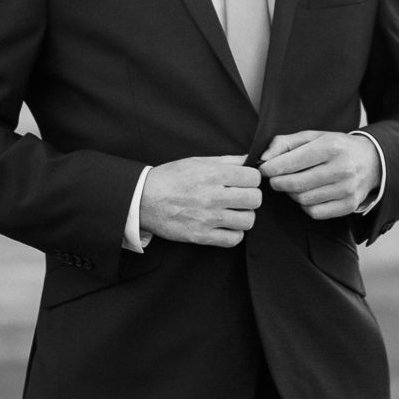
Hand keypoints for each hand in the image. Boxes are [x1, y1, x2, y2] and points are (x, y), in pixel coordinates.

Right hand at [138, 155, 261, 246]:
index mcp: (213, 174)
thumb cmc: (170, 178)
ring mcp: (207, 218)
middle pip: (255, 199)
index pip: (254, 178)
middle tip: (240, 197)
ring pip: (248, 220)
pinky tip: (226, 226)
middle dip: (251, 197)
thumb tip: (249, 159)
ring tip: (234, 212)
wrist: (143, 199)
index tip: (244, 182)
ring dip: (244, 216)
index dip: (252, 179)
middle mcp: (212, 196)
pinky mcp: (201, 236)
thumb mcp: (197, 161)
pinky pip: (234, 239)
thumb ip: (226, 160)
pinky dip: (234, 233)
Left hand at [260, 131, 378, 220]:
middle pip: (295, 184)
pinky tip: (308, 195)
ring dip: (291, 193)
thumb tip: (263, 160)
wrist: (372, 161)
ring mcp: (347, 189)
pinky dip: (305, 205)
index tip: (264, 169)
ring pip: (303, 200)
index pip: (291, 162)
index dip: (271, 168)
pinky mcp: (348, 205)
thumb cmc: (335, 147)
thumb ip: (284, 143)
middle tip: (274, 179)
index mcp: (331, 147)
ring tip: (293, 185)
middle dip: (277, 183)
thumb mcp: (312, 137)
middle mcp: (342, 168)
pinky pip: (315, 212)